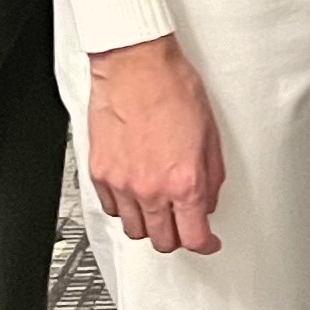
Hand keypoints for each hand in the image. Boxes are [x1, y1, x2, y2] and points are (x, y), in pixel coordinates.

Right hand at [87, 34, 227, 252]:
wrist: (135, 65)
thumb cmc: (172, 88)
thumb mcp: (210, 134)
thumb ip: (211, 176)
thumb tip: (208, 200)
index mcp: (183, 180)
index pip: (194, 236)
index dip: (205, 244)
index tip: (208, 242)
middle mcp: (150, 188)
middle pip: (163, 240)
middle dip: (177, 238)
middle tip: (184, 227)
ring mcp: (121, 183)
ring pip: (134, 229)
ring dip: (149, 226)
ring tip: (159, 210)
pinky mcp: (99, 173)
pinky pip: (111, 208)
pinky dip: (124, 208)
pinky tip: (134, 195)